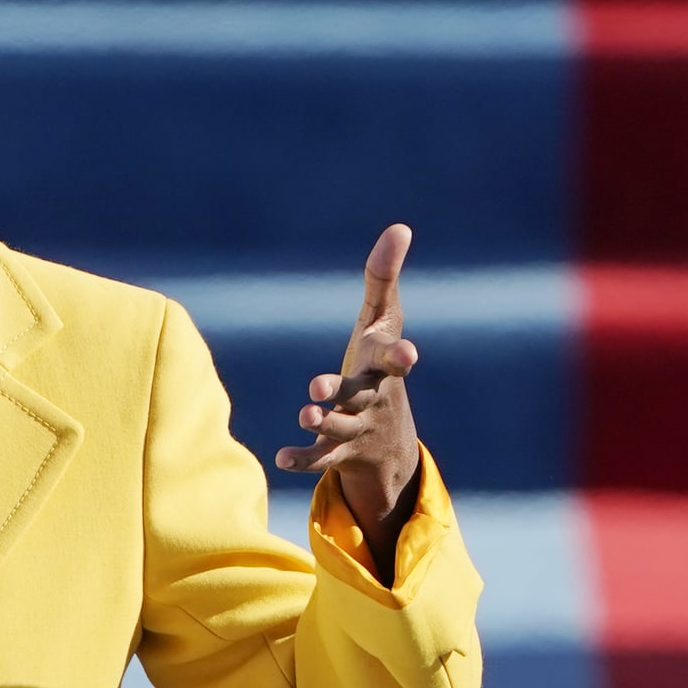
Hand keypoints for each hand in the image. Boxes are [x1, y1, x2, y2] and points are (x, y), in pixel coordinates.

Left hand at [275, 225, 421, 573]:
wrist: (389, 445)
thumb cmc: (381, 367)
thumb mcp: (382, 323)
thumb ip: (384, 278)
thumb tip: (400, 227)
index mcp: (384, 368)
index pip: (395, 361)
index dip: (400, 358)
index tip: (407, 354)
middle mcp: (373, 399)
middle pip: (361, 395)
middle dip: (342, 391)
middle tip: (315, 387)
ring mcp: (356, 428)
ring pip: (340, 428)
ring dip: (322, 421)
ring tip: (304, 413)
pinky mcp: (337, 452)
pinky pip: (320, 459)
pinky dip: (303, 459)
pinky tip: (280, 458)